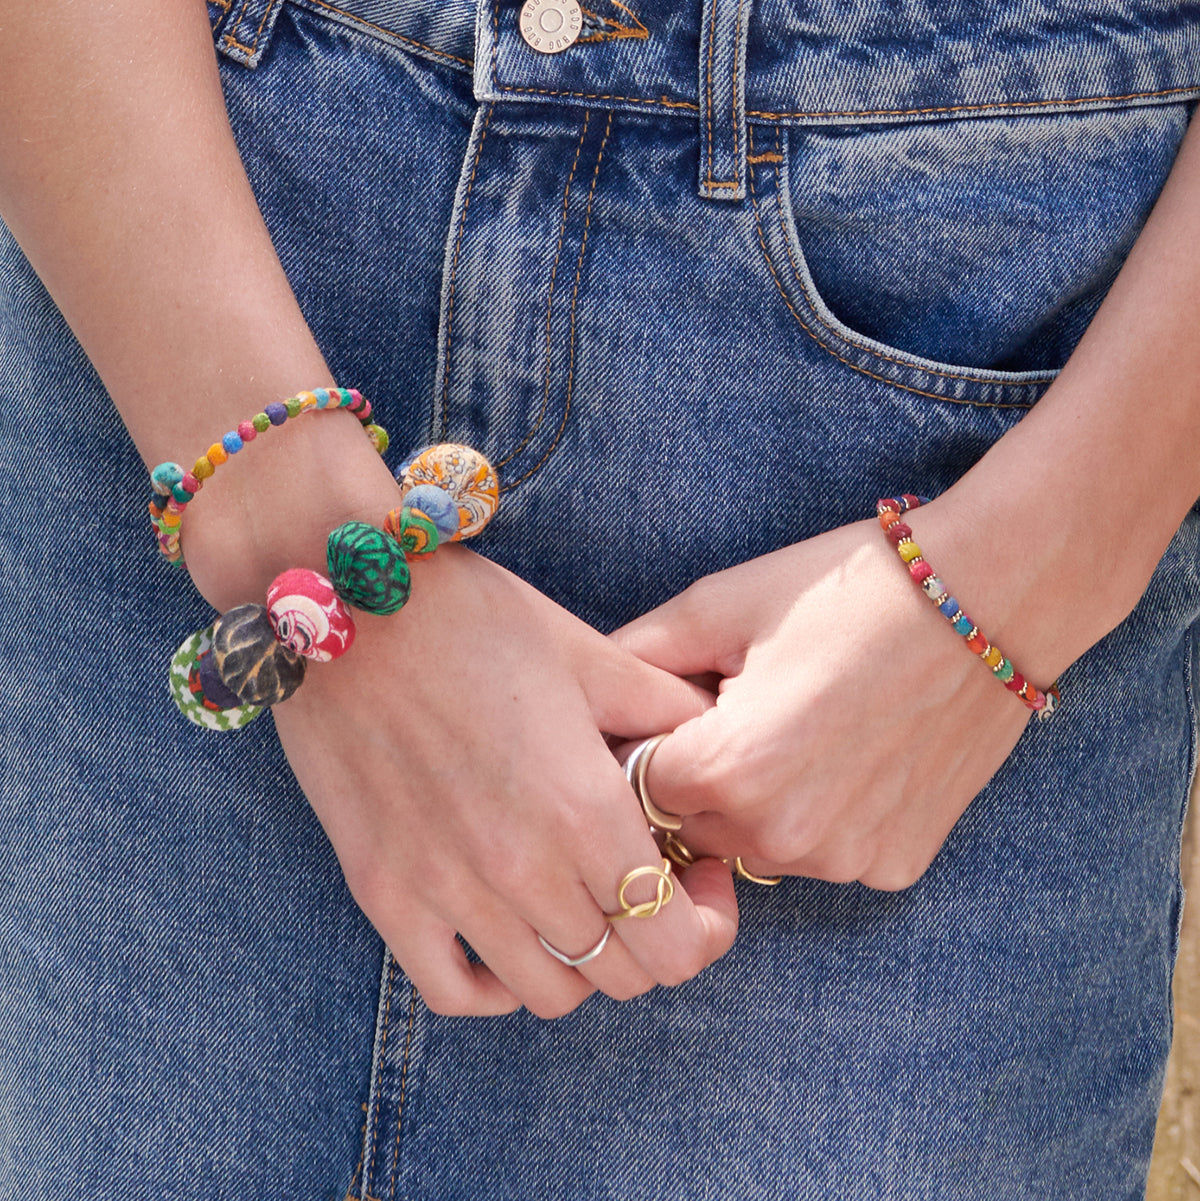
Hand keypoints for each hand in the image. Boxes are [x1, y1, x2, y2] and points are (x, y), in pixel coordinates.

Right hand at [271, 546, 738, 1016]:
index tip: (697, 872)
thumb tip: (711, 735)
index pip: (677, 942)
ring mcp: (444, 889)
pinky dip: (493, 983)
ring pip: (548, 993)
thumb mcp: (585, 653)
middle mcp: (519, 867)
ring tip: (577, 898)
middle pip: (622, 974)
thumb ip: (662, 707)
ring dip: (582, 959)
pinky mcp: (381, 891)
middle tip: (644, 878)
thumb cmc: (470, 617)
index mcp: (583, 806)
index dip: (707, 921)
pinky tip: (507, 932)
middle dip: (653, 937)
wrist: (343, 603)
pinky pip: (450, 991)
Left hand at [611, 507, 1049, 889]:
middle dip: (695, 779)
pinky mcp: (895, 866)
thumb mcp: (720, 605)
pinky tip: (853, 754)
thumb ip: (632, 658)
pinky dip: (822, 819)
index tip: (669, 711)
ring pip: (756, 848)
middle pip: (690, 826)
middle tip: (740, 711)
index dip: (644, 745)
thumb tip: (577, 695)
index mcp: (725, 771)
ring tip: (802, 727)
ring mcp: (844, 860)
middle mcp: (780, 836)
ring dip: (756, 805)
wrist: (991, 597)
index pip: (633, 788)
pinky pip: (824, 854)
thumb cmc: (846, 590)